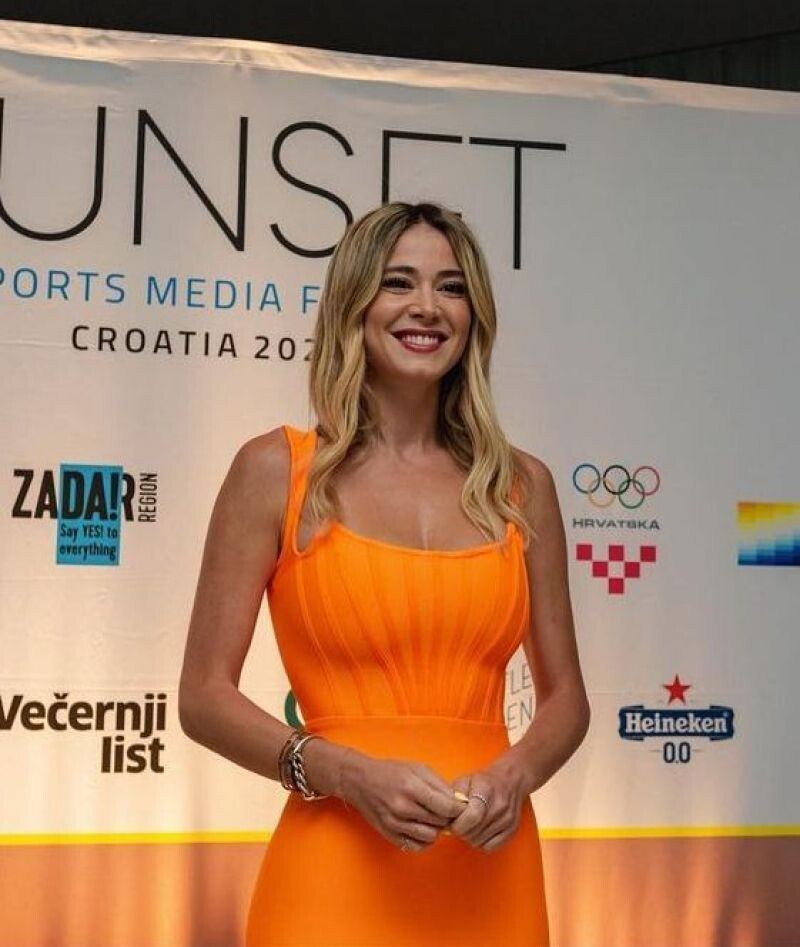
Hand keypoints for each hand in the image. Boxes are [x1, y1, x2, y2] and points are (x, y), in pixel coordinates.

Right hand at [340, 750, 466, 852]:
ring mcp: (395, 824)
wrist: (360, 781)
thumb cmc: (391, 772)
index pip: (446, 807)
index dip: (458, 808)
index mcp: (411, 788)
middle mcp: (402, 808)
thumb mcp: (417, 769)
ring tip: (433, 817)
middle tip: (446, 809)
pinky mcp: (390, 836)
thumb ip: (439, 785)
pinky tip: (422, 827)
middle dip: (448, 817)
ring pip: (431, 837)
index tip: (460, 806)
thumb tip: (459, 802)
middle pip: (440, 822)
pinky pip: (417, 846)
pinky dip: (424, 840)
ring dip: (436, 829)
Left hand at [447, 754, 529, 852]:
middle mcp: (500, 806)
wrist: (511, 780)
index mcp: (486, 790)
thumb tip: (443, 818)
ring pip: (480, 842)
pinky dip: (482, 843)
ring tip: (470, 825)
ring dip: (470, 837)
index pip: (472, 817)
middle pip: (473, 832)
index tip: (452, 821)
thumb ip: (453, 797)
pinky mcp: (512, 830)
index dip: (458, 824)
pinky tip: (480, 831)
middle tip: (460, 823)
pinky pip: (491, 847)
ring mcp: (508, 819)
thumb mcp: (465, 780)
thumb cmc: (483, 781)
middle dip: (461, 831)